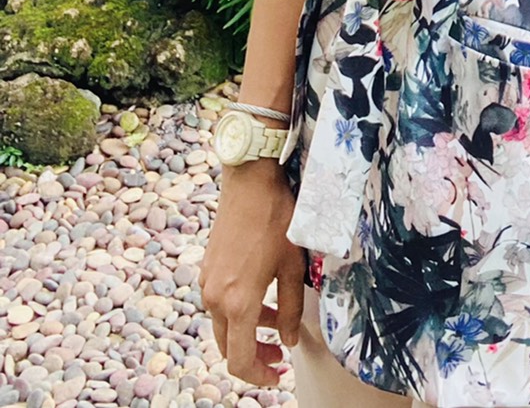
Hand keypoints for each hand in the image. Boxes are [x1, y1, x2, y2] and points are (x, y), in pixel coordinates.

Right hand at [199, 161, 305, 387]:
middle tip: (279, 355)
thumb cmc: (275, 218)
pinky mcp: (207, 270)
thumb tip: (290, 341)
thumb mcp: (293, 266)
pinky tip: (261, 296)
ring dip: (247, 332)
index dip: (258, 377)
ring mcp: (207, 283)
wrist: (250, 181)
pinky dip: (239, 312)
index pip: (239, 360)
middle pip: (228, 348)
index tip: (277, 374)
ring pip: (224, 326)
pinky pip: (219, 304)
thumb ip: (291, 309)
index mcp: (237, 302)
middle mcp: (215, 298)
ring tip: (276, 323)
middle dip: (254, 357)